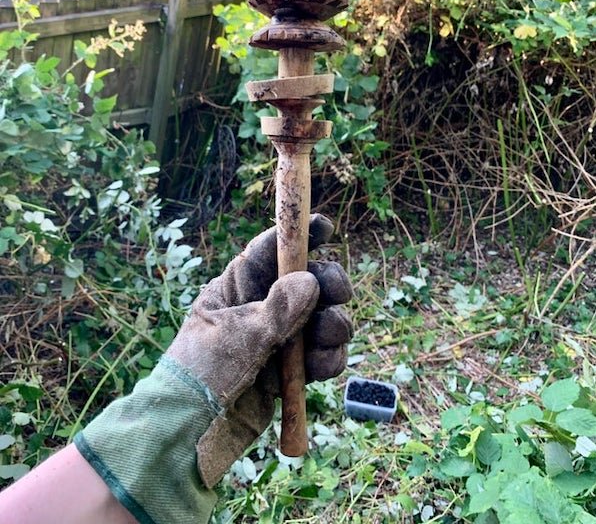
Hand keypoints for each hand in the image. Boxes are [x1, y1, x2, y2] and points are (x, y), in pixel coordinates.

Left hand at [167, 213, 352, 486]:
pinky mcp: (289, 372)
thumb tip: (309, 280)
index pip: (270, 250)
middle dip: (329, 284)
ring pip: (322, 318)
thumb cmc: (201, 374)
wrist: (188, 436)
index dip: (298, 235)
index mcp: (237, 287)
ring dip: (333, 326)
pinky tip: (320, 368)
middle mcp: (261, 307)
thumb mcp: (237, 336)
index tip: (325, 227)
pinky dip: (329, 359)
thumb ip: (277, 308)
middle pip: (308, 281)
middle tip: (339, 294)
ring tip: (325, 340)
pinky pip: (322, 356)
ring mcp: (277, 339)